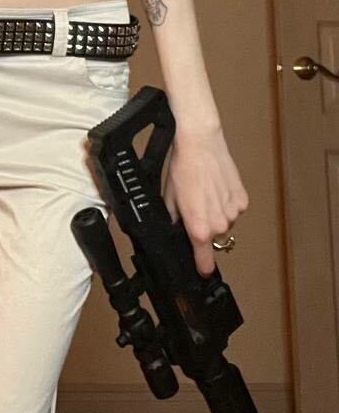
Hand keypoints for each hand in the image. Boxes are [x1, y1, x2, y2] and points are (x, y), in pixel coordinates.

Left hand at [162, 123, 248, 275]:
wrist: (200, 144)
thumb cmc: (183, 167)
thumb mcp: (169, 198)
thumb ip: (175, 221)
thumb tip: (177, 231)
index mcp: (199, 228)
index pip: (205, 264)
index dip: (201, 267)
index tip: (201, 268)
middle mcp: (219, 224)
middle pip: (213, 239)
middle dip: (204, 229)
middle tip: (195, 207)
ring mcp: (233, 213)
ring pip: (224, 223)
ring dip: (217, 215)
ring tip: (206, 193)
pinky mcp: (243, 200)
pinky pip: (234, 210)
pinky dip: (226, 203)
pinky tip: (217, 187)